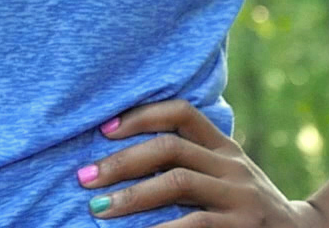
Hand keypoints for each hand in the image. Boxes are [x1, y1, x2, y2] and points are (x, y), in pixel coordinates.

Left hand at [74, 100, 328, 226]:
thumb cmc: (245, 207)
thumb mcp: (225, 175)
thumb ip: (190, 160)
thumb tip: (119, 153)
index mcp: (224, 146)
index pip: (181, 113)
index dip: (141, 114)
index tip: (104, 128)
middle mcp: (233, 165)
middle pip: (170, 148)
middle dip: (121, 161)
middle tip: (83, 177)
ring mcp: (240, 196)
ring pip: (178, 182)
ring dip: (132, 196)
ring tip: (98, 208)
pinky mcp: (243, 227)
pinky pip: (195, 224)